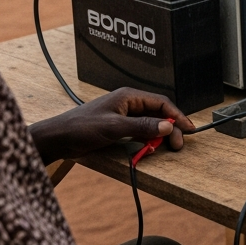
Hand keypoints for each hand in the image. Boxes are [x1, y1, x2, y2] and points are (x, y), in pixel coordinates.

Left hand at [29, 87, 194, 163]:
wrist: (57, 138)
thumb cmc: (80, 128)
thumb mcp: (114, 128)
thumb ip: (142, 127)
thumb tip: (167, 126)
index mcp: (129, 96)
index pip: (161, 102)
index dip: (177, 115)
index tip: (188, 129)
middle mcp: (128, 103)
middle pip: (158, 113)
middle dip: (170, 128)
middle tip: (178, 144)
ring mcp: (122, 115)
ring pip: (149, 123)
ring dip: (158, 135)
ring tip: (166, 147)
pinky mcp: (117, 127)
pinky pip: (139, 131)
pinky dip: (147, 139)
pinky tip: (149, 148)